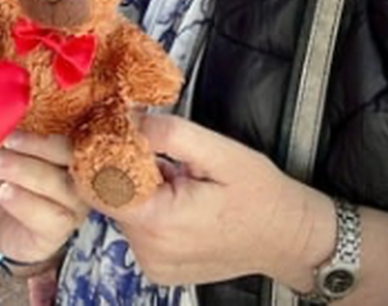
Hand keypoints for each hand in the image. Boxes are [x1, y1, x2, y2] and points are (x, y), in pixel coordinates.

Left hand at [0, 130, 89, 266]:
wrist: (1, 219)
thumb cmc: (6, 175)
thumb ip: (3, 132)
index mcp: (70, 146)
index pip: (72, 130)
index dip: (46, 126)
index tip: (16, 123)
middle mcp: (80, 173)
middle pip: (70, 154)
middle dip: (35, 146)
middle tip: (5, 141)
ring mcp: (75, 204)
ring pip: (60, 184)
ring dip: (24, 171)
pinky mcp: (61, 230)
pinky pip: (52, 216)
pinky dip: (25, 202)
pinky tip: (4, 192)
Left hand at [91, 113, 327, 288]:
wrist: (289, 238)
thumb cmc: (261, 195)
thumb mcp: (218, 150)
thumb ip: (168, 133)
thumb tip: (127, 119)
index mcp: (159, 222)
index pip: (98, 186)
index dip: (100, 155)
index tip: (117, 134)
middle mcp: (149, 251)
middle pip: (111, 198)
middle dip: (128, 171)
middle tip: (165, 157)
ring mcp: (153, 265)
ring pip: (124, 213)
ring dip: (142, 190)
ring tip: (180, 180)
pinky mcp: (159, 269)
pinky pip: (140, 230)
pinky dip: (152, 211)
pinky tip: (182, 202)